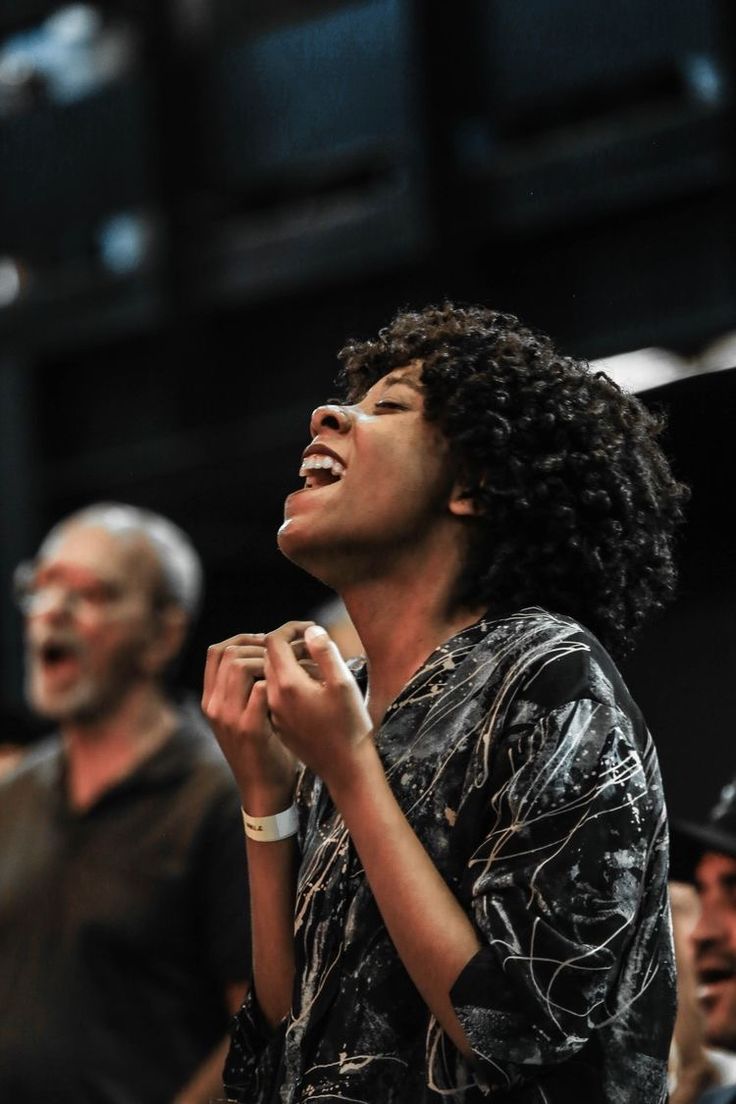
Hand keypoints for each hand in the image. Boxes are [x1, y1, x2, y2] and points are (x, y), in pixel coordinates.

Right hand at [202, 632, 297, 812]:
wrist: (263, 789)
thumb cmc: (261, 747)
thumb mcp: (241, 716)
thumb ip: (241, 689)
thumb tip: (259, 652)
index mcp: (211, 700)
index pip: (215, 651)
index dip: (242, 639)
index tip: (265, 641)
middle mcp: (214, 706)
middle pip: (228, 653)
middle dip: (259, 646)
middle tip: (282, 652)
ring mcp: (229, 718)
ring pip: (240, 666)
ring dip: (268, 660)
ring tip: (286, 668)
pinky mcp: (250, 730)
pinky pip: (260, 690)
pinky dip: (277, 682)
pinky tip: (291, 687)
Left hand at [264, 623, 372, 791]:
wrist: (345, 769)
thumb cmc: (350, 726)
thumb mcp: (344, 684)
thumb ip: (325, 653)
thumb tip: (310, 631)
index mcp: (287, 684)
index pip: (274, 642)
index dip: (291, 629)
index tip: (310, 629)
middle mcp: (273, 697)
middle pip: (268, 657)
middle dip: (289, 644)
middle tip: (314, 645)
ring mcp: (274, 713)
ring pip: (270, 675)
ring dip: (288, 663)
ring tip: (316, 665)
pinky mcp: (278, 725)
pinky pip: (275, 694)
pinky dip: (287, 682)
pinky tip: (311, 687)